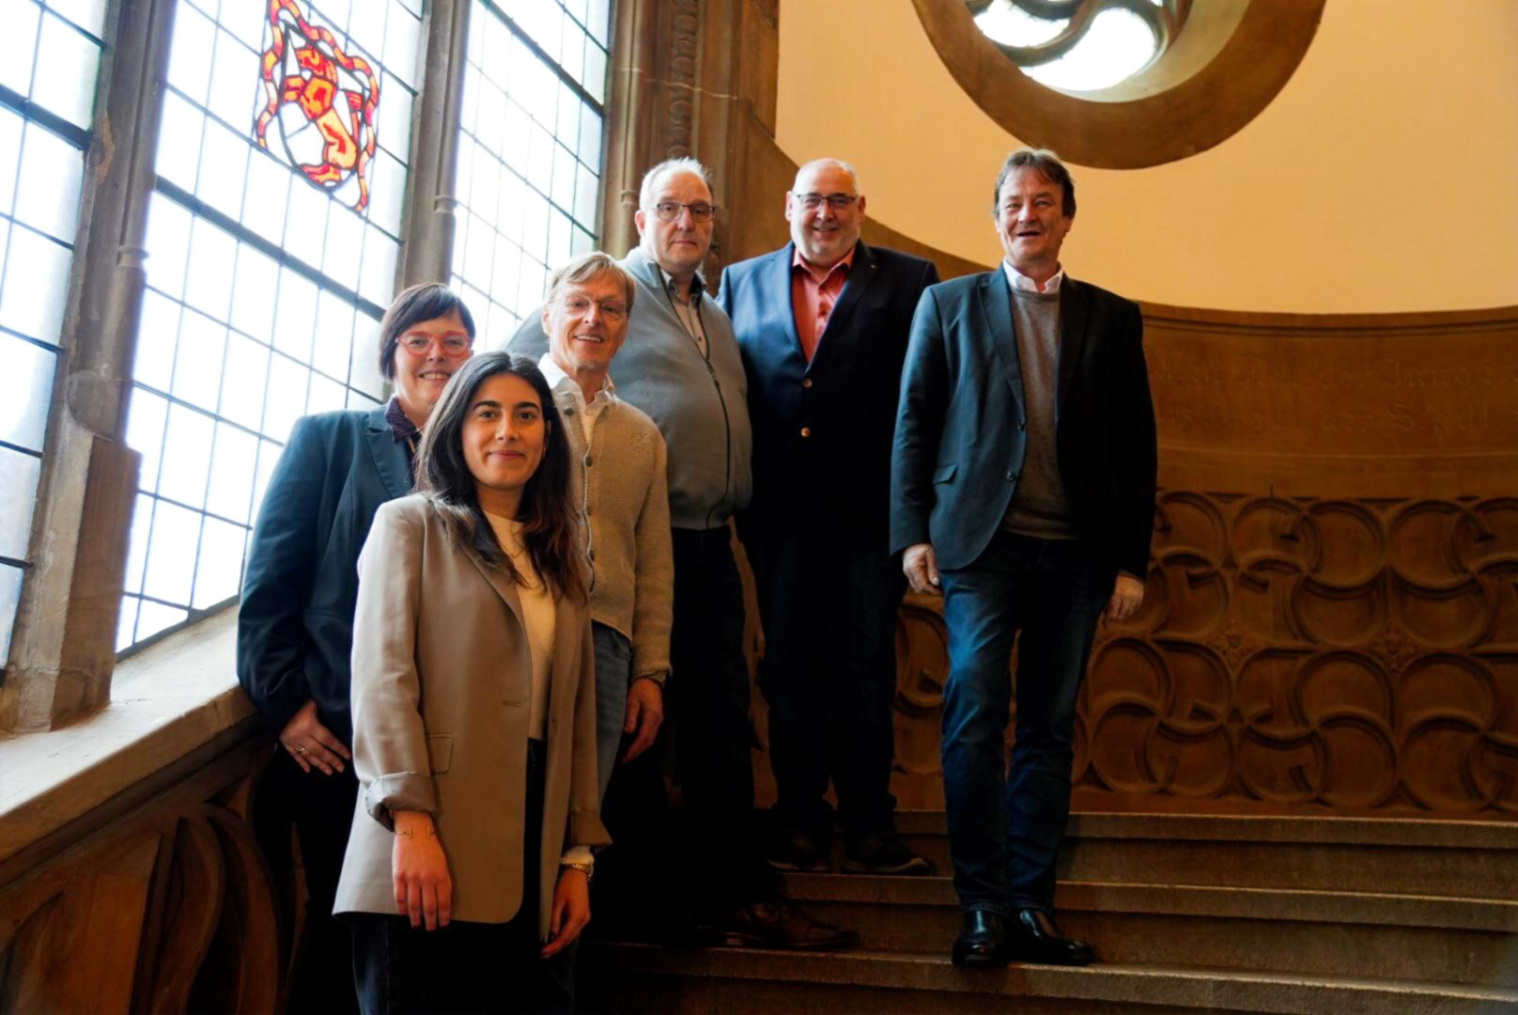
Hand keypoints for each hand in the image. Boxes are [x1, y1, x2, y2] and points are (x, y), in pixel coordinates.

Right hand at [279, 699, 350, 774]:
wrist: (275, 701)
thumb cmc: (298, 699)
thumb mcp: (313, 702)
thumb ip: (325, 709)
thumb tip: (341, 712)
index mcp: (309, 725)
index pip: (328, 740)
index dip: (339, 748)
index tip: (348, 756)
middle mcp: (301, 736)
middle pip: (319, 751)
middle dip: (331, 760)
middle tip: (341, 769)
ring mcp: (291, 741)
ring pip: (307, 756)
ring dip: (319, 765)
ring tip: (329, 772)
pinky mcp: (284, 742)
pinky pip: (294, 755)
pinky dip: (301, 763)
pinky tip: (308, 770)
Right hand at [392, 812, 450, 930]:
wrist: (414, 831)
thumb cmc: (431, 848)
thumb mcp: (443, 864)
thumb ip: (443, 881)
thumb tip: (443, 902)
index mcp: (441, 876)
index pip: (444, 902)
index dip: (444, 916)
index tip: (443, 925)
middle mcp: (427, 879)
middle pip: (429, 907)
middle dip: (430, 921)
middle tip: (430, 930)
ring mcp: (412, 878)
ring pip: (414, 905)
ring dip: (416, 918)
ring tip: (417, 926)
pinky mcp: (399, 876)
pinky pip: (399, 897)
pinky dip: (402, 908)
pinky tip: (404, 914)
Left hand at [541, 867, 589, 957]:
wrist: (577, 874)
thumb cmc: (566, 886)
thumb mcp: (557, 903)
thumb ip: (554, 920)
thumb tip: (551, 936)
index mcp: (577, 917)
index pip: (564, 937)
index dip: (553, 946)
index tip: (543, 952)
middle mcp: (583, 920)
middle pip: (569, 939)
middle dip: (556, 947)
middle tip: (543, 954)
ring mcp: (585, 918)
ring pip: (572, 935)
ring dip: (560, 943)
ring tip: (548, 949)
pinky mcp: (584, 915)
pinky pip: (574, 930)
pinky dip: (565, 935)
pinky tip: (556, 938)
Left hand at [621, 678, 663, 762]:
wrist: (651, 681)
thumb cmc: (640, 690)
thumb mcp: (632, 701)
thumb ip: (631, 717)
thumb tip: (628, 732)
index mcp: (651, 716)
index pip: (643, 737)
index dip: (635, 749)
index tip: (626, 757)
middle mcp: (657, 721)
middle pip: (648, 741)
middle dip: (637, 752)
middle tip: (626, 760)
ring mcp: (658, 721)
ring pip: (651, 739)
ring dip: (641, 749)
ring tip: (629, 755)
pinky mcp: (657, 720)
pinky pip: (651, 735)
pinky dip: (643, 742)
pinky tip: (635, 745)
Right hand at [903, 543, 941, 595]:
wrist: (912, 541)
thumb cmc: (922, 546)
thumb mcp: (930, 555)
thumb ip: (933, 569)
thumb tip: (936, 583)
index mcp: (913, 568)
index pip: (922, 586)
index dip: (932, 590)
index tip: (942, 591)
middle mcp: (908, 572)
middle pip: (919, 589)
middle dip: (930, 591)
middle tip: (942, 590)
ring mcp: (907, 573)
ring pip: (917, 588)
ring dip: (927, 589)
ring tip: (938, 587)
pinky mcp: (909, 573)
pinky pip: (916, 583)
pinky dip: (923, 585)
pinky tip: (932, 583)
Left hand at [1104, 573, 1145, 623]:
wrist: (1132, 569)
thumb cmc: (1117, 577)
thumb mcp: (1110, 587)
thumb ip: (1109, 599)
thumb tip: (1106, 611)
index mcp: (1117, 595)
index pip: (1113, 612)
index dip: (1108, 620)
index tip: (1105, 625)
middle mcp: (1127, 599)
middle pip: (1121, 614)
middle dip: (1116, 618)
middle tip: (1112, 619)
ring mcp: (1135, 598)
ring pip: (1129, 612)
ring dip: (1123, 615)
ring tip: (1119, 616)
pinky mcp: (1140, 597)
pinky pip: (1135, 608)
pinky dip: (1131, 611)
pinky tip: (1127, 611)